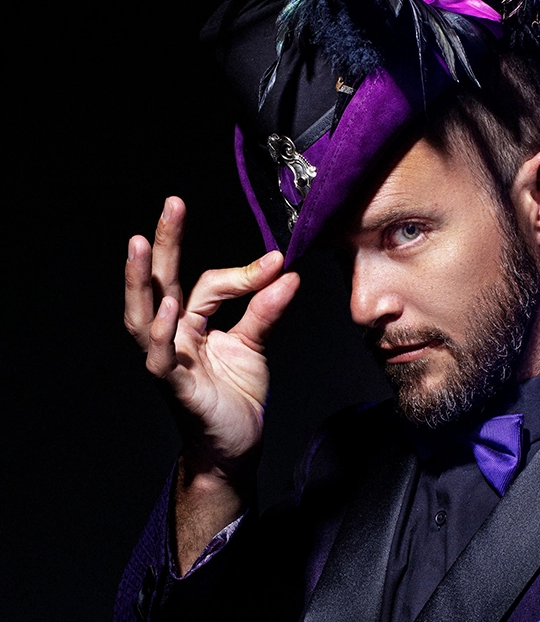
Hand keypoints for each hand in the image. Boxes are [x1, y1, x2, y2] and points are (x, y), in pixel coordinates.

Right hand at [124, 196, 299, 478]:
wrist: (237, 448)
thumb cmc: (236, 396)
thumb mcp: (254, 344)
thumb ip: (265, 309)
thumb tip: (287, 273)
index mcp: (190, 324)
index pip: (205, 285)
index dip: (241, 273)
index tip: (276, 262)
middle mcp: (172, 338)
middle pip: (160, 284)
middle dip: (163, 244)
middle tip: (172, 204)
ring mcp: (168, 363)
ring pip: (142, 318)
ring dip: (140, 281)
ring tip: (140, 245)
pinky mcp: (175, 389)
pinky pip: (159, 360)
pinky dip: (160, 334)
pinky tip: (167, 309)